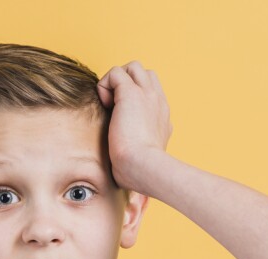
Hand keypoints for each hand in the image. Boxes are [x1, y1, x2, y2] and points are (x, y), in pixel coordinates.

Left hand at [96, 61, 172, 191]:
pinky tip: (105, 106)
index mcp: (162, 118)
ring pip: (133, 67)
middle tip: (115, 108)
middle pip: (145, 74)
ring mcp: (147, 95)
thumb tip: (129, 182)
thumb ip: (137, 159)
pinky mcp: (131, 93)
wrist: (146, 168)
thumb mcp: (142, 163)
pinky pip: (116, 72)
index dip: (134, 100)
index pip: (151, 94)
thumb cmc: (142, 174)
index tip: (123, 121)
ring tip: (109, 104)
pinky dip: (106, 85)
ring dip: (117, 80)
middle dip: (127, 84)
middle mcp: (158, 103)